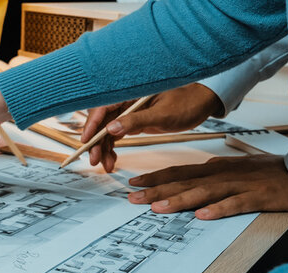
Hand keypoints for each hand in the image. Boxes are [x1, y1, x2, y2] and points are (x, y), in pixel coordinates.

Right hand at [82, 83, 223, 171]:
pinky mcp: (132, 121)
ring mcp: (128, 112)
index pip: (103, 107)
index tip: (86, 141)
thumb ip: (136, 120)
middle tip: (94, 159)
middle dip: (96, 142)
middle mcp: (126, 101)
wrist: (201, 104)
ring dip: (103, 149)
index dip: (92, 124)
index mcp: (130, 93)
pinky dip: (112, 148)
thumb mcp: (162, 114)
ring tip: (106, 165)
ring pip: (106, 131)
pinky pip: (115, 135)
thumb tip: (112, 129)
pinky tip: (112, 160)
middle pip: (101, 122)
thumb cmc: (186, 102)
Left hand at [128, 155, 287, 219]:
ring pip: (204, 192)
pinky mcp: (257, 197)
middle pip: (184, 182)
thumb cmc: (268, 172)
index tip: (133, 183)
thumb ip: (211, 174)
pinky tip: (203, 216)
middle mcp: (222, 174)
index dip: (155, 177)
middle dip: (156, 190)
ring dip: (179, 200)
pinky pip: (236, 204)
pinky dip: (219, 209)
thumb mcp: (234, 169)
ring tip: (157, 207)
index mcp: (215, 168)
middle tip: (132, 198)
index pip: (179, 172)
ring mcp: (239, 185)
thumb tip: (190, 179)